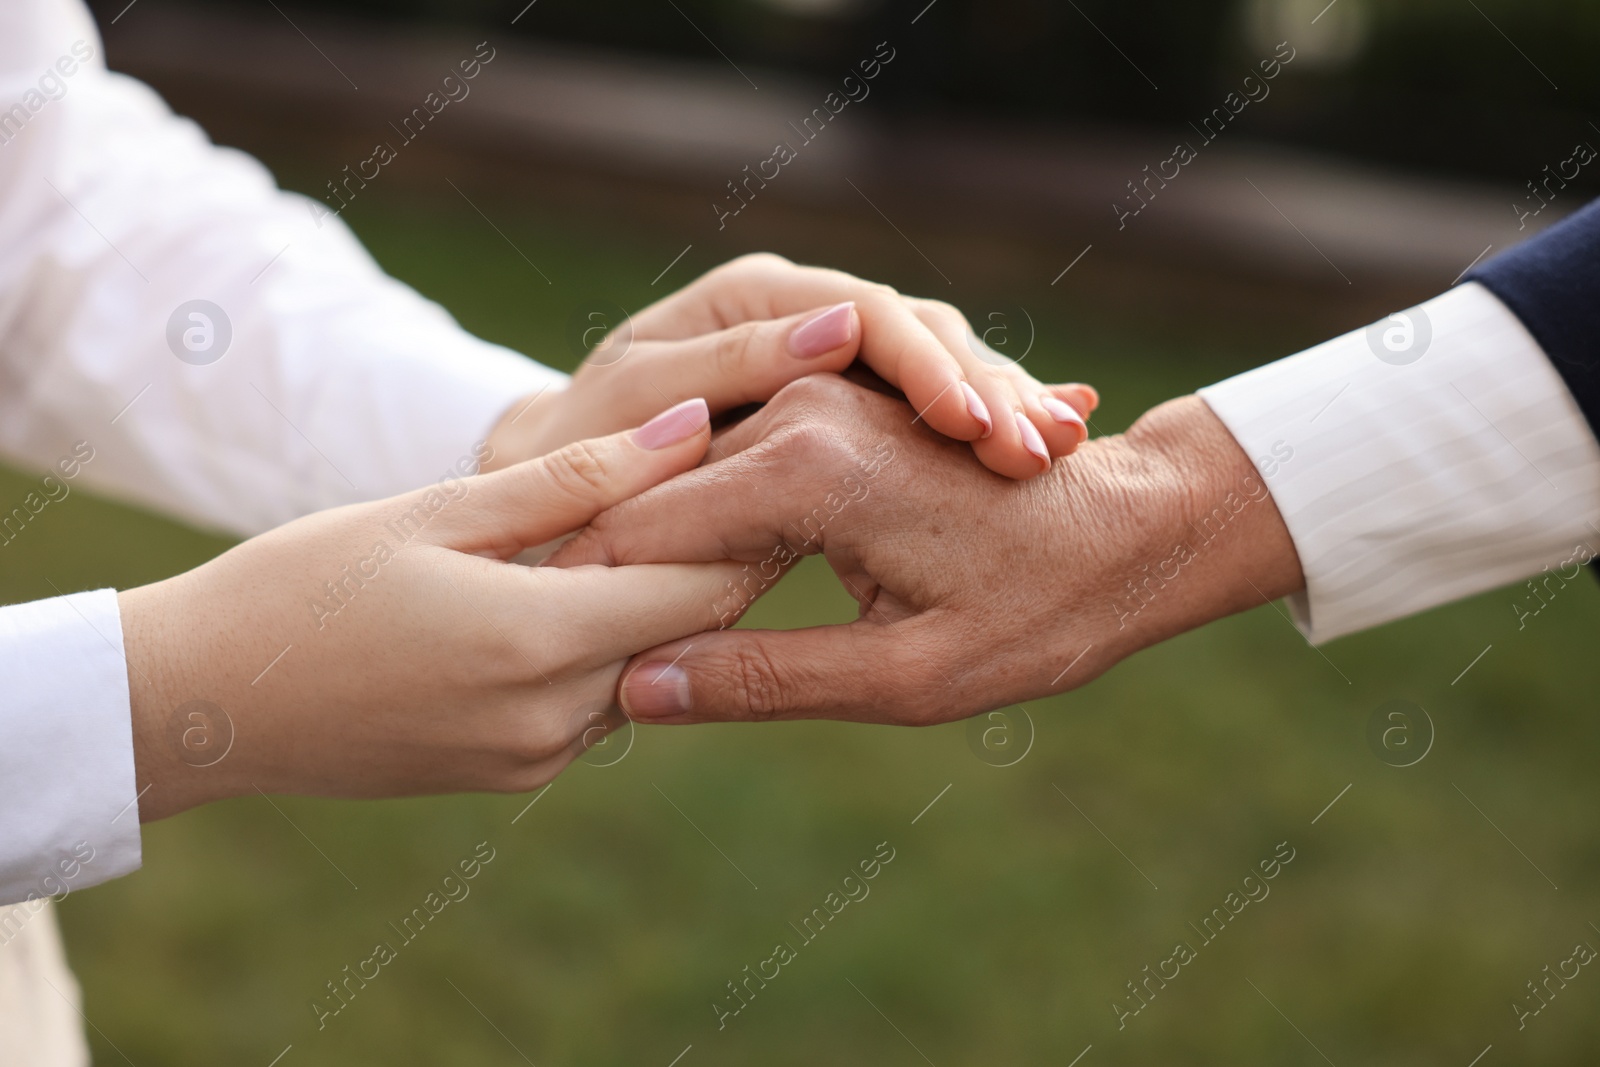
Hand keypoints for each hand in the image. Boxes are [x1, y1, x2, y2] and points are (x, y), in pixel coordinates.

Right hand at [121, 399, 737, 819]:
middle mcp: (552, 718)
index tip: (775, 462)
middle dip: (722, 554)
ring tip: (671, 519)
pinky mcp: (514, 773)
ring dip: (664, 600)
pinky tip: (587, 584)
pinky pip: (597, 702)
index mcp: (536, 642)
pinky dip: (609, 643)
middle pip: (689, 630)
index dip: (753, 522)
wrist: (208, 705)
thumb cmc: (303, 584)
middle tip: (745, 478)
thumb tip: (686, 428)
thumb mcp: (437, 513)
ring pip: (649, 665)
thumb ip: (575, 478)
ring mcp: (534, 756)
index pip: (704, 585)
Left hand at [484, 253, 1097, 479]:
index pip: (865, 317)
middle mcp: (800, 314)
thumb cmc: (573, 447)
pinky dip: (984, 419)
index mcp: (754, 297)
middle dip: (984, 388)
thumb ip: (727, 373)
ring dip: (998, 403)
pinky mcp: (845, 403)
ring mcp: (829, 358)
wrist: (552, 469)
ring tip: (1062, 443)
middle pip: (918, 337)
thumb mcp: (635, 404)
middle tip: (1048, 444)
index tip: (979, 428)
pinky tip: (1052, 439)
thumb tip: (835, 337)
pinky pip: (930, 402)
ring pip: (936, 365)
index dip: (927, 369)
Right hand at [547, 375, 1303, 725]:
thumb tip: (641, 693)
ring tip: (620, 629)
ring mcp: (825, 407)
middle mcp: (806, 417)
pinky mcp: (844, 418)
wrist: (1144, 530)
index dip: (587, 598)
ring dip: (665, 552)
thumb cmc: (1049, 609)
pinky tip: (699, 591)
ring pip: (698, 481)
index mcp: (808, 468)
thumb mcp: (908, 675)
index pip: (641, 531)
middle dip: (618, 573)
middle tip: (574, 656)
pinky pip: (747, 470)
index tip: (546, 655)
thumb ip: (766, 680)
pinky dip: (717, 530)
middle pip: (660, 497)